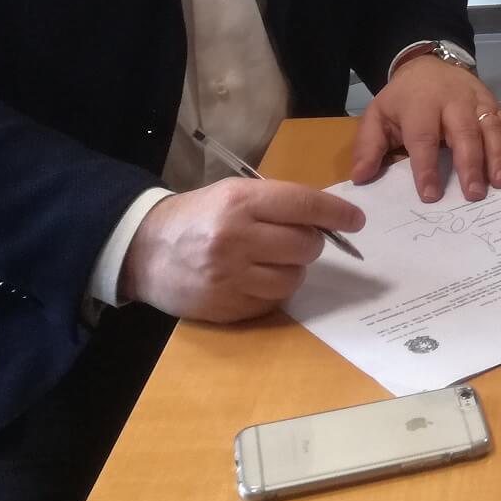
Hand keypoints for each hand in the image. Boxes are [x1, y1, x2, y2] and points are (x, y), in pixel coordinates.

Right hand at [120, 177, 365, 320]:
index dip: (336, 213)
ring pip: (294, 277)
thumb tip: (328, 220)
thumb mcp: (233, 194)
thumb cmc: (198, 216)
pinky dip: (274, 290)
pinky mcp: (225, 307)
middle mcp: (236, 238)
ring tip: (271, 260)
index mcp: (240, 202)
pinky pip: (274, 301)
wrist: (144, 250)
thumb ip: (278, 203)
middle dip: (311, 242)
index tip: (355, 220)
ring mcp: (230, 277)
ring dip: (293, 269)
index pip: (304, 205)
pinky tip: (254, 278)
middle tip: (294, 239)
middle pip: (306, 245)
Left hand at [350, 54, 500, 202]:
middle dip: (471, 164)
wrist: (429, 64)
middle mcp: (452, 101)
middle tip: (474, 195)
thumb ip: (368, 147)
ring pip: (490, 127)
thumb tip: (361, 177)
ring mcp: (477, 100)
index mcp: (420, 104)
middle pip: (464, 132)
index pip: (423, 137)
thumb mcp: (378, 116)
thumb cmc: (403, 99)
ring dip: (498, 156)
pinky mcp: (493, 103)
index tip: (430, 195)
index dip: (427, 167)